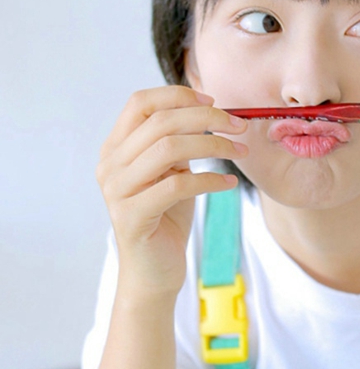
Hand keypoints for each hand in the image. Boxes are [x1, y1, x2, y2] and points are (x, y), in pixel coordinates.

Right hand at [96, 86, 247, 296]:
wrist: (153, 272)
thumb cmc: (166, 219)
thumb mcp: (171, 173)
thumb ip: (178, 143)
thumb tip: (209, 111)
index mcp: (115, 148)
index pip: (140, 103)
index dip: (178, 96)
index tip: (214, 102)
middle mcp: (110, 165)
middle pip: (160, 122)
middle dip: (207, 118)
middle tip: (240, 125)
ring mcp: (117, 190)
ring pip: (168, 148)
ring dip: (213, 144)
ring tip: (240, 150)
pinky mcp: (132, 216)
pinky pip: (177, 186)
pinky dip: (210, 179)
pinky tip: (229, 182)